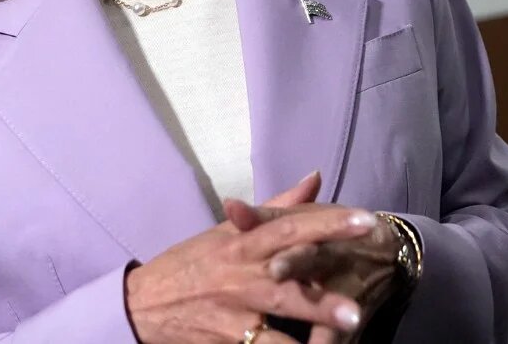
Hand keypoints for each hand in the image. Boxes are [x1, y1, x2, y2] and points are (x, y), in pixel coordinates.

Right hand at [125, 172, 375, 343]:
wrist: (141, 304)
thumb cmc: (190, 265)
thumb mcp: (227, 233)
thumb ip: (275, 209)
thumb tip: (316, 178)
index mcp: (244, 242)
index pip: (290, 226)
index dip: (329, 223)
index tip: (366, 220)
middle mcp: (241, 272)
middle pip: (291, 268)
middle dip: (328, 272)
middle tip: (365, 278)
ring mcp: (235, 307)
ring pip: (281, 312)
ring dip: (316, 318)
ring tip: (352, 325)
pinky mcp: (227, 338)